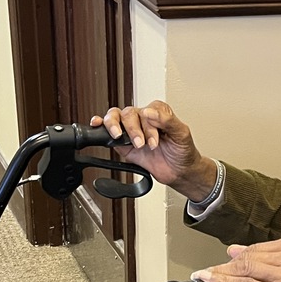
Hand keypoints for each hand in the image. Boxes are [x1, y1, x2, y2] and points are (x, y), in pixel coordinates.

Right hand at [90, 101, 217, 200]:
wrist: (180, 171)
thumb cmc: (183, 151)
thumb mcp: (182, 134)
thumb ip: (167, 120)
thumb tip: (149, 111)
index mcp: (158, 112)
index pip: (145, 110)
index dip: (148, 124)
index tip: (155, 140)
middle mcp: (143, 118)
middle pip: (129, 114)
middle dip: (135, 130)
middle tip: (143, 144)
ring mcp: (132, 130)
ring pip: (116, 117)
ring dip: (116, 126)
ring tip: (121, 137)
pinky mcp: (124, 144)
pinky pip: (108, 132)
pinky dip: (100, 125)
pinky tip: (98, 124)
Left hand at [191, 237, 280, 281]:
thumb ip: (270, 262)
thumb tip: (237, 251)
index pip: (258, 248)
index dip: (236, 257)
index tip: (221, 262)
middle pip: (249, 257)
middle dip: (225, 266)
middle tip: (209, 273)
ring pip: (244, 270)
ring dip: (221, 274)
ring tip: (206, 278)